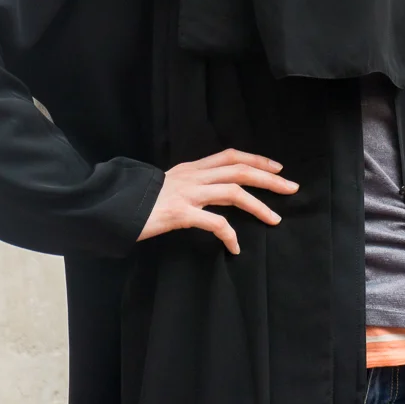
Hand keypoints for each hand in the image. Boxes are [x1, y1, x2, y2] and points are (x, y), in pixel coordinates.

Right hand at [137, 147, 299, 254]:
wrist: (112, 206)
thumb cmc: (138, 200)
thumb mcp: (166, 184)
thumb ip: (188, 184)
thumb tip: (208, 191)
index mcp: (190, 168)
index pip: (230, 156)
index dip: (256, 159)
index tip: (277, 167)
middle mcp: (192, 176)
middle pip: (239, 170)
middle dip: (268, 178)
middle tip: (291, 188)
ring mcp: (187, 193)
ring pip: (233, 192)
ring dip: (258, 205)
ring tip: (275, 218)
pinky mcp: (180, 213)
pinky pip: (214, 223)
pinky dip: (230, 235)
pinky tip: (236, 248)